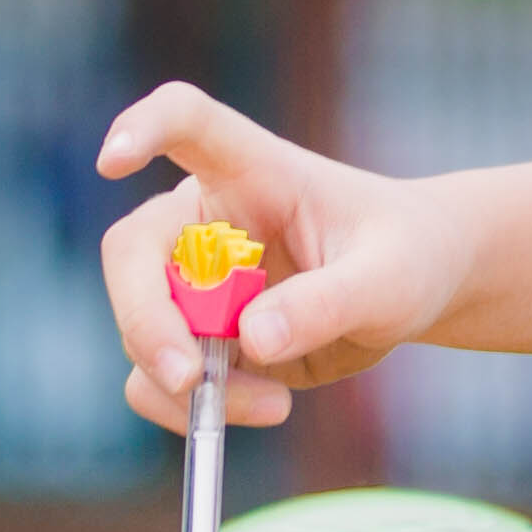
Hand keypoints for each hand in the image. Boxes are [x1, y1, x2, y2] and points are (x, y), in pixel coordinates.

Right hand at [92, 82, 477, 431]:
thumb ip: (326, 302)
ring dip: (185, 379)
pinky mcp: (202, 338)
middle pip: (134, 250)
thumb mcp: (388, 279)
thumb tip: (252, 339)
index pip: (185, 122)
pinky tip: (272, 404)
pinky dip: (194, 409)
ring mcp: (196, 283)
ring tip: (275, 403)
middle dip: (145, 316)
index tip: (114, 160)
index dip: (142, 128)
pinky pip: (160, 379)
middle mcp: (207, 220)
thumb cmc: (405, 254)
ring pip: (141, 327)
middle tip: (187, 377)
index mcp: (252, 169)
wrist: (418, 288)